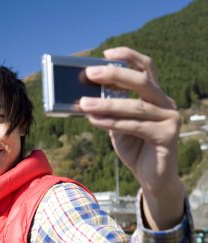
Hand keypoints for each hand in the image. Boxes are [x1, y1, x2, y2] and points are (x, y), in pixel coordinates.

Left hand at [79, 47, 183, 229]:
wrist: (152, 178)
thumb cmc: (134, 147)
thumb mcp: (117, 124)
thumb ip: (109, 110)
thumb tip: (83, 97)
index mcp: (154, 95)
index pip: (145, 68)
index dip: (128, 56)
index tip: (106, 53)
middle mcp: (165, 102)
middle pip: (142, 80)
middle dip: (114, 74)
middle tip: (90, 73)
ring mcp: (170, 118)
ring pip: (135, 105)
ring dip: (106, 104)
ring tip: (83, 103)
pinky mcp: (168, 135)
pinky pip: (135, 125)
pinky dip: (112, 122)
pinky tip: (94, 120)